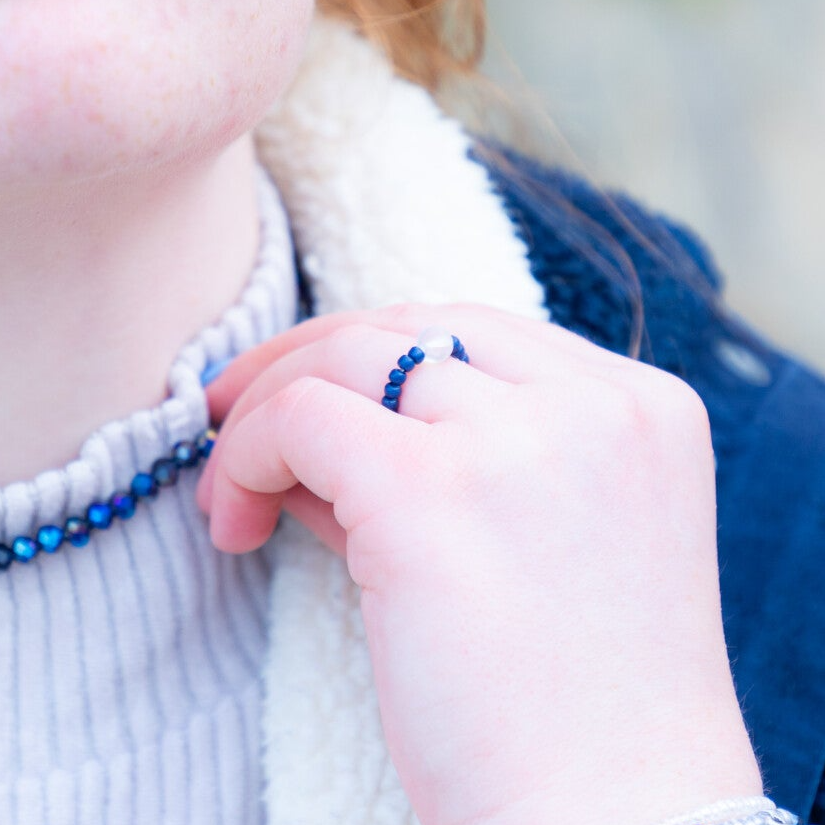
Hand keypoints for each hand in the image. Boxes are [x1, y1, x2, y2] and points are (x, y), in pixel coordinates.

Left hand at [195, 303, 762, 824]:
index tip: (317, 400)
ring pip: (352, 351)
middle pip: (416, 325)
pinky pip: (305, 415)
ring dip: (271, 405)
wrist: (611, 823)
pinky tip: (233, 524)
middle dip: (312, 358)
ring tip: (231, 490)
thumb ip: (436, 467)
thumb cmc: (569, 704)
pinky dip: (249, 451)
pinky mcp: (435, 491)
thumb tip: (312, 431)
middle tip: (237, 415)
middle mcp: (596, 404)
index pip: (483, 336)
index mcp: (642, 409)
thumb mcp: (533, 546)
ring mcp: (521, 439)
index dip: (384, 358)